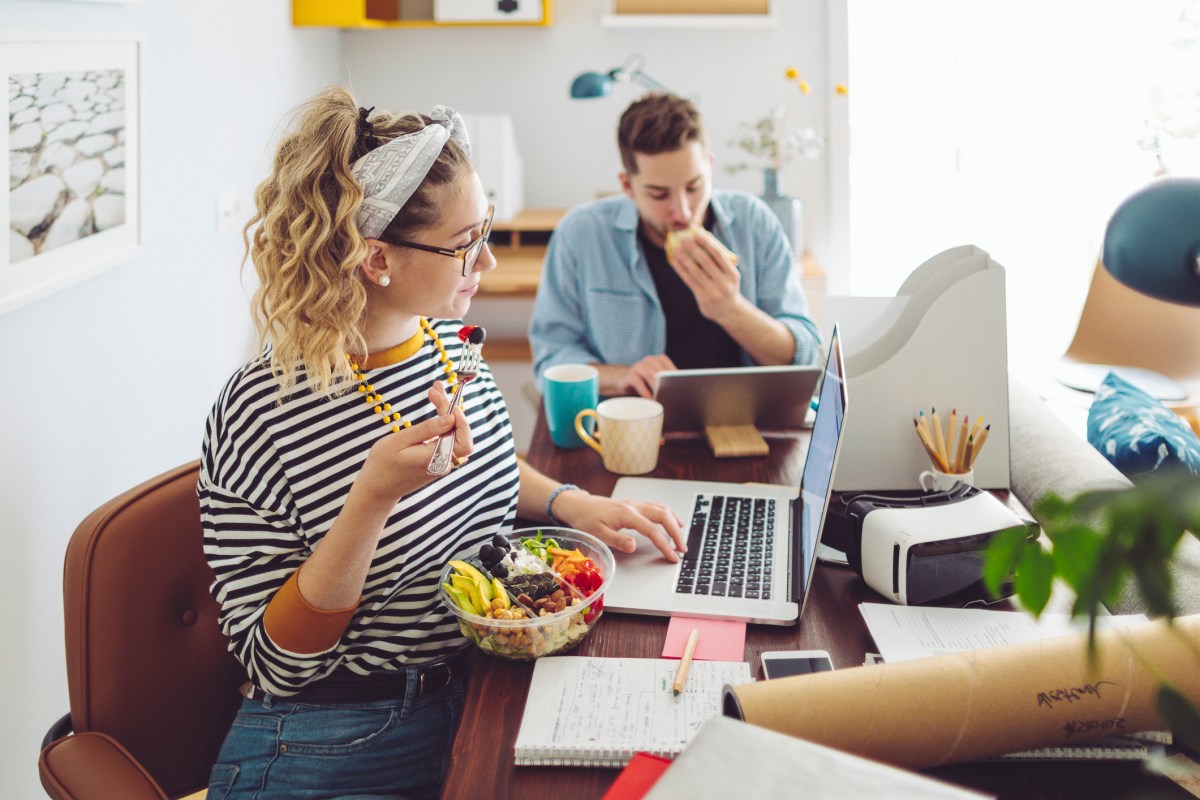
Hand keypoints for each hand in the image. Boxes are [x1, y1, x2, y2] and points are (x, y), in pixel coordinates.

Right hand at [356, 382, 473, 503]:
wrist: (376, 489)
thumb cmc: (383, 465)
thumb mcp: (400, 442)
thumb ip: (427, 430)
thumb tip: (451, 418)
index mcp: (435, 459)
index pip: (460, 436)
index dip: (457, 415)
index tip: (442, 397)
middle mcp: (443, 463)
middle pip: (460, 433)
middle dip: (450, 407)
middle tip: (435, 388)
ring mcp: (442, 463)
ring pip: (454, 434)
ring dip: (447, 412)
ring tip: (434, 392)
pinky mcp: (437, 461)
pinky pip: (446, 438)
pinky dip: (443, 422)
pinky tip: (436, 407)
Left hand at [553, 490, 685, 562]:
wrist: (579, 505)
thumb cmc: (586, 520)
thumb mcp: (598, 534)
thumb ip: (617, 540)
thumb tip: (633, 546)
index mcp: (627, 514)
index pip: (652, 530)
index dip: (664, 544)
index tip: (672, 556)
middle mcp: (634, 506)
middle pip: (663, 516)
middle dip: (676, 533)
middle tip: (682, 549)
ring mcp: (636, 503)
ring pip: (662, 509)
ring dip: (674, 522)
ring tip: (681, 537)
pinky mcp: (634, 504)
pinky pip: (657, 506)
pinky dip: (668, 514)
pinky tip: (672, 521)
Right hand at [617, 354, 676, 397]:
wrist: (626, 382)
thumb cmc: (648, 383)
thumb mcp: (658, 381)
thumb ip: (668, 384)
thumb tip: (681, 394)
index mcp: (660, 360)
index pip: (671, 369)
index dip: (676, 380)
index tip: (680, 391)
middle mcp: (650, 360)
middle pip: (661, 372)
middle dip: (667, 385)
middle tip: (671, 397)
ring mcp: (639, 367)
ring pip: (650, 374)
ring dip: (656, 388)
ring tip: (661, 399)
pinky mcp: (629, 376)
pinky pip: (637, 382)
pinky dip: (644, 391)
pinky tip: (649, 398)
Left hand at [668, 228, 744, 323]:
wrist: (729, 312)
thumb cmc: (726, 287)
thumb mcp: (729, 276)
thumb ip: (719, 263)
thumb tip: (701, 243)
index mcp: (732, 274)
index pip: (719, 255)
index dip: (707, 244)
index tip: (697, 235)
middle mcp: (724, 283)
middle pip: (706, 262)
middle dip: (694, 249)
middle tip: (684, 240)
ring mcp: (714, 292)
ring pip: (696, 272)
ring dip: (684, 259)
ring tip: (676, 250)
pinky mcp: (703, 298)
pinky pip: (689, 281)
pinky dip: (681, 270)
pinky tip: (675, 263)